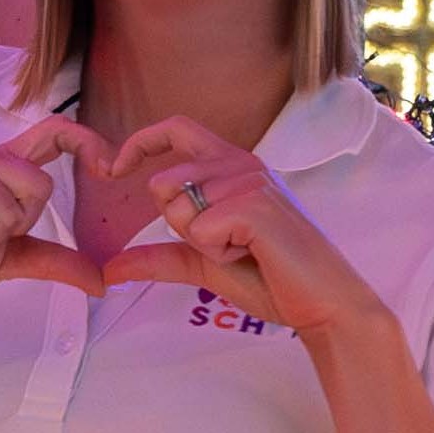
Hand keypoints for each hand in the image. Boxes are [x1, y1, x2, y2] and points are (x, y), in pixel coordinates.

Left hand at [100, 118, 386, 338]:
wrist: (322, 303)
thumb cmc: (271, 278)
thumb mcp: (204, 263)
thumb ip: (160, 257)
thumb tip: (111, 269)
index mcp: (231, 166)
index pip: (176, 128)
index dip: (139, 142)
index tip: (112, 168)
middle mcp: (240, 163)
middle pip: (162, 184)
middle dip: (179, 226)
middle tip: (225, 244)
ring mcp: (249, 180)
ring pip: (177, 209)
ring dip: (202, 243)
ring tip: (244, 249)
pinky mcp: (255, 204)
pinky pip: (199, 229)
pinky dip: (217, 253)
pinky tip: (251, 254)